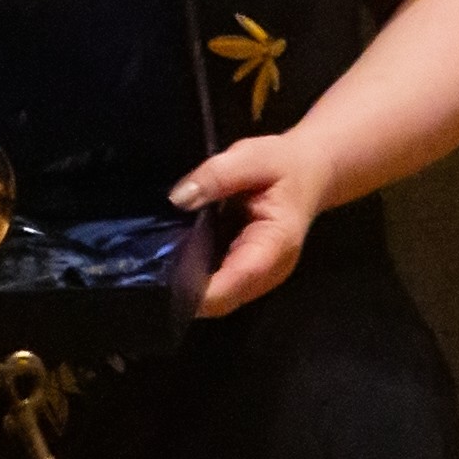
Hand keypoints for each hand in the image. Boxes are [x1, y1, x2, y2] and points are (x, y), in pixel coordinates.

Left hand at [173, 132, 341, 314]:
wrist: (309, 171)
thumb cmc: (283, 164)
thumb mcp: (251, 157)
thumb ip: (217, 175)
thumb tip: (179, 198)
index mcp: (274, 246)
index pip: (233, 281)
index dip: (196, 288)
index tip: (161, 277)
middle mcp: (270, 272)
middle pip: (223, 301)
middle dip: (186, 291)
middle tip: (149, 269)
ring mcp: (261, 278)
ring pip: (220, 300)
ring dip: (189, 288)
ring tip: (157, 265)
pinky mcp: (250, 274)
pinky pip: (221, 287)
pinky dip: (197, 279)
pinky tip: (175, 260)